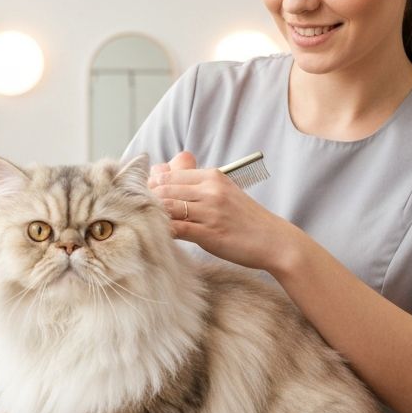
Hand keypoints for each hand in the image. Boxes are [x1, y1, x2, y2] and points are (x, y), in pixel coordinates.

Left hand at [148, 151, 290, 271]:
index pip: (169, 174)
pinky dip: (163, 231)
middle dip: (146, 200)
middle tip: (137, 212)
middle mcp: (211, 190)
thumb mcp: (223, 192)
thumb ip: (194, 183)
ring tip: (144, 224)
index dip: (150, 185)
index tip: (143, 197)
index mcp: (213, 176)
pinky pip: (176, 228)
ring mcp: (210, 211)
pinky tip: (157, 235)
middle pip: (164, 188)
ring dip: (153, 215)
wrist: (274, 241)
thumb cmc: (244, 218)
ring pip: (167, 207)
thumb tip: (159, 171)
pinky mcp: (210, 233)